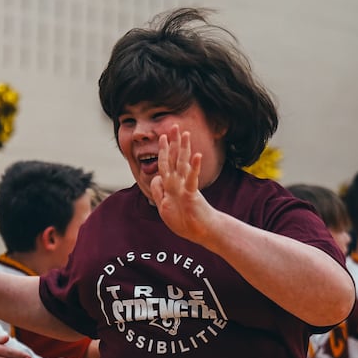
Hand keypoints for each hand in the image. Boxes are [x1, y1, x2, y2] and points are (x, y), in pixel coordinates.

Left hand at [150, 124, 218, 243]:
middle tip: (174, 125)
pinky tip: (198, 155)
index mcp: (172, 185)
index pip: (166, 164)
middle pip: (175, 159)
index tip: (163, 136)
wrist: (202, 232)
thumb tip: (156, 178)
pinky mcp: (192, 194)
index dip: (164, 150)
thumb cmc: (186, 221)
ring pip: (183, 164)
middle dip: (173, 142)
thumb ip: (159, 192)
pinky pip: (192, 179)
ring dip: (184, 149)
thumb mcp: (165, 207)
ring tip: (186, 134)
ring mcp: (186, 187)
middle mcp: (179, 182)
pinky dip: (194, 167)